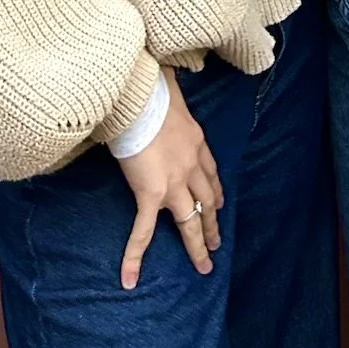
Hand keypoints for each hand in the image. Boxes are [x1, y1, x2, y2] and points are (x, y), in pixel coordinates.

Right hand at [114, 72, 224, 288]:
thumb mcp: (171, 87)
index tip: (218, 202)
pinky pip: (143, 231)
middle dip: (212, 224)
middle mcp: (192, 166)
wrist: (141, 100)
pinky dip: (135, 256)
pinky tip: (130, 278)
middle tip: (217, 244)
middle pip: (207, 200)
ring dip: (198, 244)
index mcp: (197, 142)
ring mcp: (174, 184)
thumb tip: (167, 69)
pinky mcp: (151, 195)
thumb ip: (173, 85)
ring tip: (203, 265)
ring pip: (190, 221)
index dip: (214, 190)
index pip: (211, 172)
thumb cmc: (152, 89)